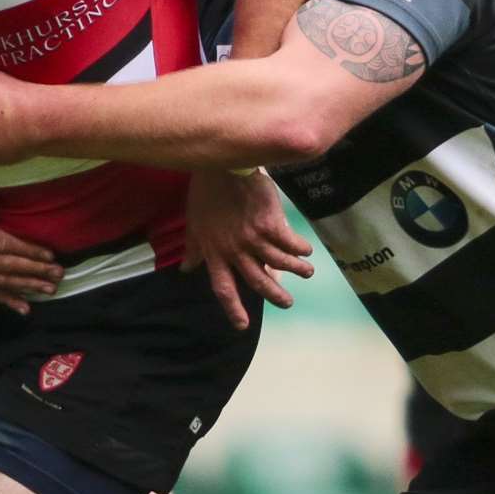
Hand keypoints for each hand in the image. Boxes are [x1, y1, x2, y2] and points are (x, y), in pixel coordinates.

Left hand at [183, 170, 313, 329]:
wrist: (223, 167)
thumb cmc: (207, 194)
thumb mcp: (195, 223)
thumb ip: (195, 248)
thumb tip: (187, 269)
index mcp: (215, 253)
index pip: (223, 287)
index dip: (233, 308)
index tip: (243, 326)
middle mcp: (234, 251)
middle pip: (256, 281)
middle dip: (274, 295)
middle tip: (288, 303)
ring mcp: (252, 239)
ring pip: (279, 263)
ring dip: (296, 270)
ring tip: (307, 272)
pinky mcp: (269, 224)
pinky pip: (290, 244)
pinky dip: (300, 249)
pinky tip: (307, 250)